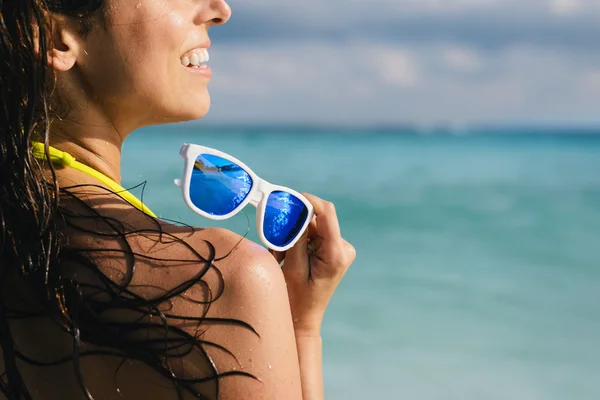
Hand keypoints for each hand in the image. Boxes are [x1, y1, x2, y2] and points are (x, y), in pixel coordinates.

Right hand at [270, 193, 355, 334]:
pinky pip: (313, 236)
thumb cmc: (296, 299)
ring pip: (312, 228)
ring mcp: (339, 249)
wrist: (303, 319)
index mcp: (336, 253)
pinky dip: (297, 242)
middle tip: (276, 244)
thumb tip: (296, 211)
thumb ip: (296, 237)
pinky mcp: (332, 250)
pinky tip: (286, 257)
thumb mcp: (293, 267)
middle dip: (294, 226)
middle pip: (317, 220)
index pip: (327, 214)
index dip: (309, 201)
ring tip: (279, 256)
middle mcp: (343, 248)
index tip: (289, 197)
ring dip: (293, 237)